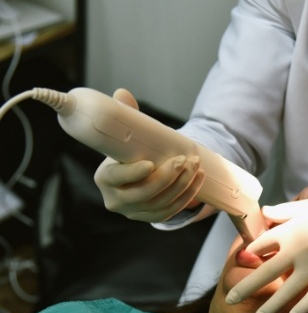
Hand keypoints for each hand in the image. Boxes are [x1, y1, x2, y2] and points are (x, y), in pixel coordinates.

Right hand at [93, 88, 204, 222]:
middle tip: (184, 159)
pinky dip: (187, 195)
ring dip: (182, 185)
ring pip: (160, 203)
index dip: (132, 173)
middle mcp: (116, 200)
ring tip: (195, 166)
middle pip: (143, 194)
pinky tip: (197, 179)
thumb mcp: (124, 135)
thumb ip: (125, 115)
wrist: (135, 175)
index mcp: (104, 179)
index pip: (116, 177)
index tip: (150, 163)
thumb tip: (122, 94)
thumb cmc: (127, 152)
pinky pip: (170, 211)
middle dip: (167, 177)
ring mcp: (134, 212)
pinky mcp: (150, 218)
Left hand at [225, 181, 307, 312]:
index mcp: (291, 228)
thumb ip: (285, 211)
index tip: (243, 262)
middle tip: (230, 299)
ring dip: (271, 306)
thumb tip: (265, 211)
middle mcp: (298, 248)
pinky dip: (303, 308)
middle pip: (265, 271)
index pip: (261, 244)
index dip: (250, 253)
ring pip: (287, 290)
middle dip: (246, 287)